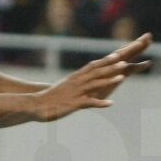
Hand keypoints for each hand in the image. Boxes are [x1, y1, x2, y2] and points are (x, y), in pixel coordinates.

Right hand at [36, 33, 151, 120]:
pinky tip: (111, 103)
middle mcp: (77, 83)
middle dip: (111, 68)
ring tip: (122, 77)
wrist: (36, 104)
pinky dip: (100, 103)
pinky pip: (90, 103)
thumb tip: (83, 80)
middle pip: (96, 73)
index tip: (117, 56)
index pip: (92, 67)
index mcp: (75, 78)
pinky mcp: (74, 104)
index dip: (105, 61)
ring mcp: (76, 93)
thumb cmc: (51, 97)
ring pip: (95, 85)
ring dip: (109, 80)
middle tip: (124, 63)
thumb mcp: (65, 87)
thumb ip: (75, 83)